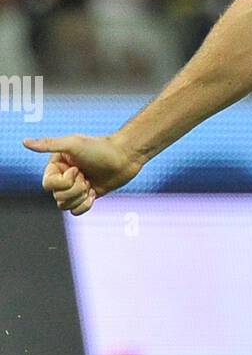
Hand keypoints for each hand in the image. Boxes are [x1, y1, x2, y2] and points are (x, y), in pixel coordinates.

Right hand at [21, 133, 142, 214]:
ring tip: (91, 184)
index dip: (63, 181)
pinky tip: (94, 193)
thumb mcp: (72, 143)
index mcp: (56, 165)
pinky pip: (76, 211)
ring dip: (80, 197)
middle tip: (87, 176)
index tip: (78, 168)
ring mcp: (75, 187)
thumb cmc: (100, 148)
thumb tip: (24, 142)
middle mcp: (63, 177)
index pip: (47, 184)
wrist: (124, 157)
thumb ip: (48, 144)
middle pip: (57, 197)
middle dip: (75, 189)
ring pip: (65, 206)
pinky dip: (85, 206)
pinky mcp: (87, 196)